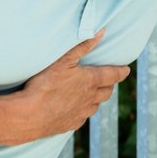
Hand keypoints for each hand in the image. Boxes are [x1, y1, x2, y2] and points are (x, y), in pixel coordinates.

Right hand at [12, 30, 129, 142]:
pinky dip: (83, 111)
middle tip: (108, 80)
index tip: (127, 70)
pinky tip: (76, 109)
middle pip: (107, 92)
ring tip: (93, 93)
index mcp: (90, 81)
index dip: (121, 72)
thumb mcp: (63, 60)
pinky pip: (83, 117)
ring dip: (97, 98)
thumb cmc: (45, 84)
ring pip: (95, 106)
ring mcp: (81, 113)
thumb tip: (101, 32)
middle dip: (109, 85)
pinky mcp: (70, 124)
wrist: (29, 115)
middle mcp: (90, 99)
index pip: (113, 75)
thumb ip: (83, 46)